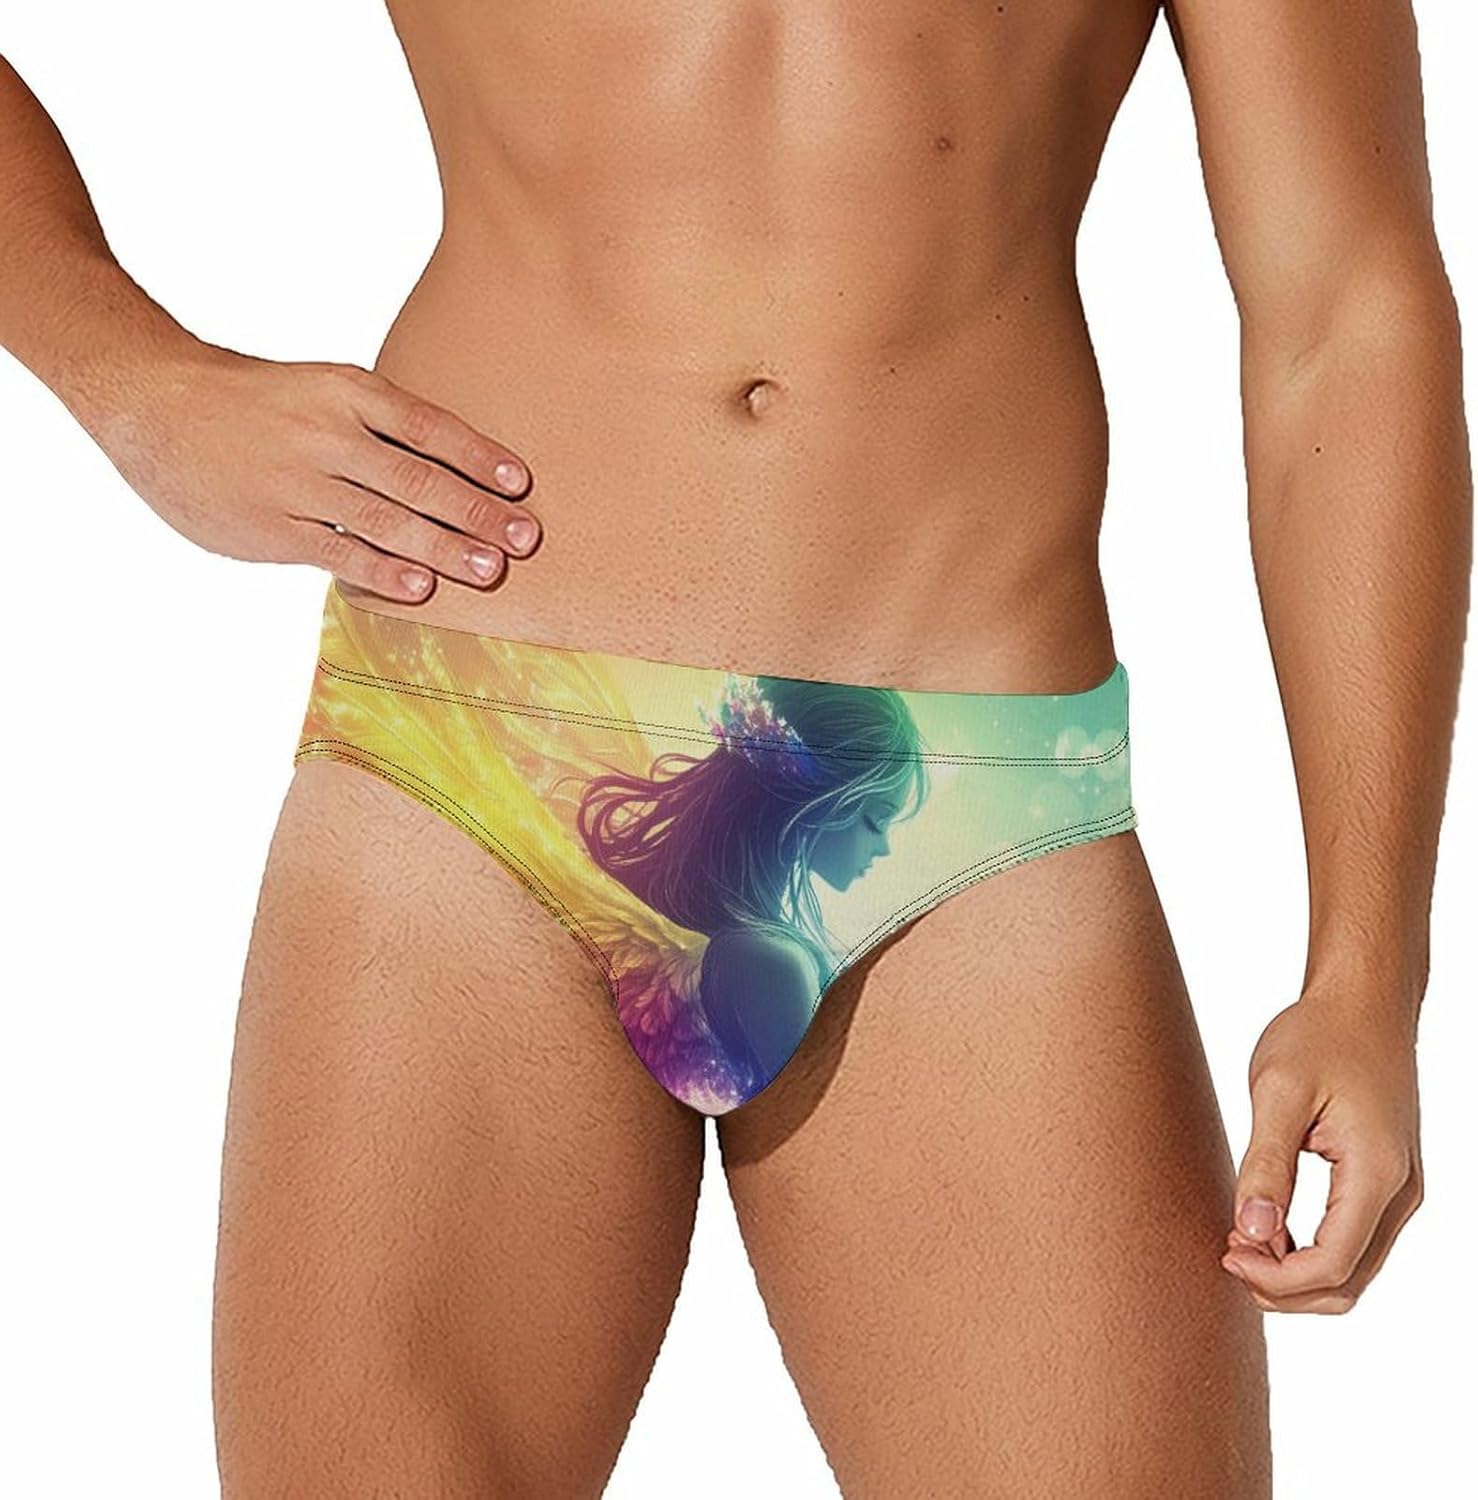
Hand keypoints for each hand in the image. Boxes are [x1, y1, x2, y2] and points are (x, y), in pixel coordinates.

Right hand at [92, 337, 539, 601]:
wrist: (154, 403)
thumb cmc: (256, 402)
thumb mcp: (319, 389)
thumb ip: (378, 425)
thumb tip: (455, 469)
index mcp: (346, 390)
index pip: (428, 425)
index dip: (479, 456)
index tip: (522, 484)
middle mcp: (327, 434)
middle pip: (418, 478)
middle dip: (476, 512)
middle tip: (525, 539)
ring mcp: (298, 481)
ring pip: (384, 519)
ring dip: (443, 548)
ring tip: (489, 570)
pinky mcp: (272, 526)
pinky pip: (337, 553)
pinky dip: (382, 572)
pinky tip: (420, 589)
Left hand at [1221, 984, 1423, 1312]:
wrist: (1363, 1004)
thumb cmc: (1318, 1036)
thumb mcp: (1278, 1090)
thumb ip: (1266, 1163)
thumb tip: (1252, 1231)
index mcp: (1377, 1174)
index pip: (1332, 1265)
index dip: (1275, 1276)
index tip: (1226, 1250)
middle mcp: (1400, 1193)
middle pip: (1348, 1283)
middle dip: (1284, 1286)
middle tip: (1227, 1252)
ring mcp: (1400, 1191)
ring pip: (1354, 1270)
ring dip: (1296, 1274)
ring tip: (1241, 1240)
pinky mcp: (1387, 1182)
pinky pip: (1355, 1242)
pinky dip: (1312, 1252)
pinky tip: (1265, 1226)